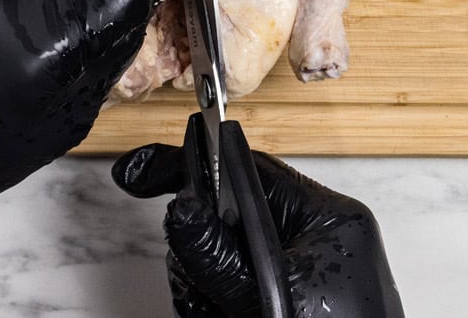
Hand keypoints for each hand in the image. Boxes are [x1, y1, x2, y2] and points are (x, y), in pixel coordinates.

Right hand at [112, 141, 403, 317]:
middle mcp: (317, 237)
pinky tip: (221, 316)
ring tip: (218, 314)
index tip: (140, 171)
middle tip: (199, 291)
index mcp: (327, 218)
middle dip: (200, 252)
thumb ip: (219, 256)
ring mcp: (304, 270)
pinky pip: (237, 283)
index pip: (247, 168)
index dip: (190, 165)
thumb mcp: (269, 298)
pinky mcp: (293, 298)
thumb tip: (181, 207)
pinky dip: (219, 303)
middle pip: (230, 216)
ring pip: (226, 255)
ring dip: (207, 287)